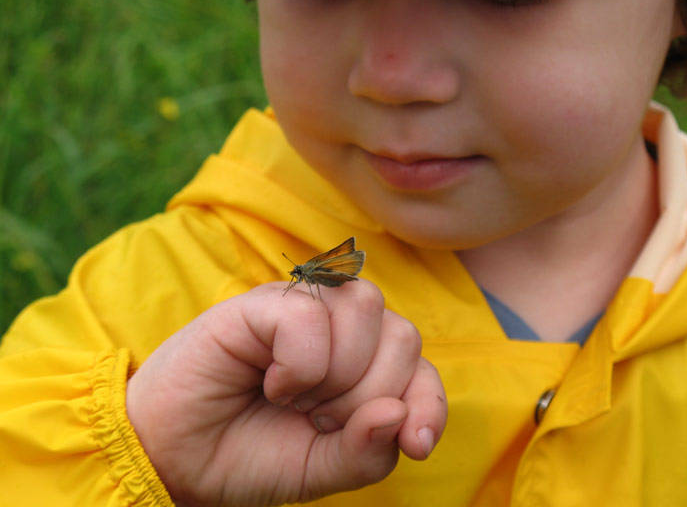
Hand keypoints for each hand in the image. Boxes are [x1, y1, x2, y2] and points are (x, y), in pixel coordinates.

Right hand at [126, 281, 446, 505]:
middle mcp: (342, 326)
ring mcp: (306, 306)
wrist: (176, 457)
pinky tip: (272, 381)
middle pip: (403, 337)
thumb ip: (368, 450)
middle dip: (366, 397)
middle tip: (316, 419)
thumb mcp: (323, 467)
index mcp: (364, 361)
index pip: (422, 366)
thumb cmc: (252, 453)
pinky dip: (299, 366)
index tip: (417, 446)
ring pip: (367, 310)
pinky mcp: (267, 301)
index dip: (428, 404)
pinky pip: (313, 317)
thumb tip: (398, 413)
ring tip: (297, 398)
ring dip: (338, 376)